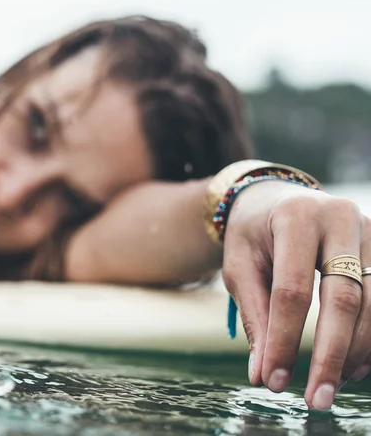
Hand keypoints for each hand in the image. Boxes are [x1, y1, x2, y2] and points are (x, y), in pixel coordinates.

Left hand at [222, 181, 370, 410]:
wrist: (274, 198)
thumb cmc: (253, 234)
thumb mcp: (240, 266)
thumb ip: (255, 316)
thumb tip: (263, 374)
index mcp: (294, 218)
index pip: (293, 290)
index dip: (285, 340)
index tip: (273, 381)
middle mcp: (338, 217)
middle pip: (344, 298)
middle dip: (330, 355)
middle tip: (314, 399)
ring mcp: (368, 228)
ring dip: (355, 351)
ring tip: (330, 383)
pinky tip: (353, 365)